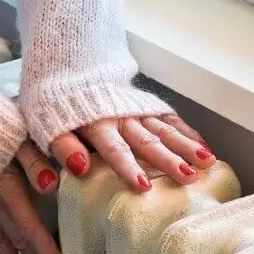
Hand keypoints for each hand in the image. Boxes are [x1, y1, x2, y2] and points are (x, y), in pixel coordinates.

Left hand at [49, 114, 215, 191]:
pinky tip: (205, 146)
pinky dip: (188, 132)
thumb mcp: (46, 125)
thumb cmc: (58, 105)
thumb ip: (61, 147)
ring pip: (164, 130)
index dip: (127, 168)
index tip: (143, 187)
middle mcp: (121, 118)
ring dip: (186, 146)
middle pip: (147, 142)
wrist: (71, 66)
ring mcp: (138, 111)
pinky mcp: (148, 106)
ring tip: (206, 162)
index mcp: (96, 124)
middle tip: (189, 177)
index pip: (113, 149)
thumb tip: (78, 168)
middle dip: (168, 160)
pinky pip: (170, 119)